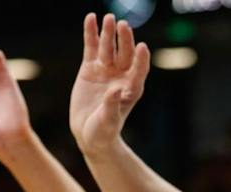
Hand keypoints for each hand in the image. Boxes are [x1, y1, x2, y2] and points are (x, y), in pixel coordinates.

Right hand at [70, 13, 149, 154]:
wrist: (88, 134)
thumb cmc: (103, 131)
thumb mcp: (108, 122)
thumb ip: (112, 105)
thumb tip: (116, 89)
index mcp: (132, 88)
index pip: (140, 70)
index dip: (141, 59)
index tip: (142, 47)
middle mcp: (121, 75)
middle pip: (125, 53)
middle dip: (125, 40)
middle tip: (123, 25)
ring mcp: (106, 69)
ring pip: (108, 47)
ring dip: (108, 33)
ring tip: (108, 19)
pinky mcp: (90, 68)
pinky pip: (91, 47)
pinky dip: (91, 33)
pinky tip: (90, 18)